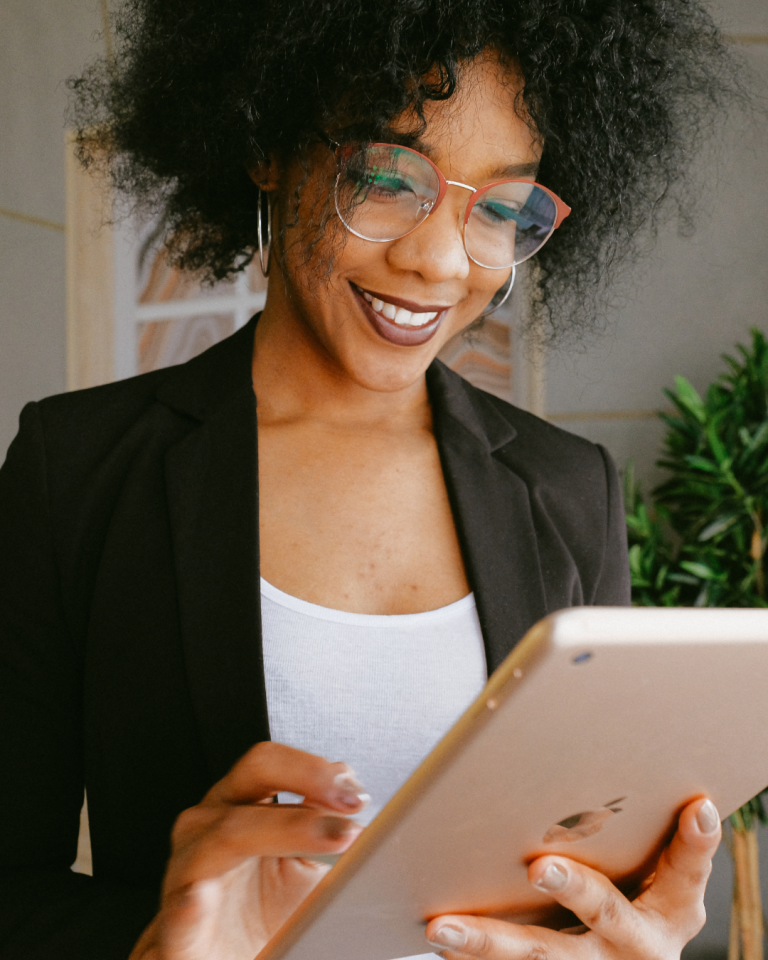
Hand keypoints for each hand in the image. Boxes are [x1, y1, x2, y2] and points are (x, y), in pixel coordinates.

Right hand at [129, 741, 367, 959]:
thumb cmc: (269, 912)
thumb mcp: (310, 862)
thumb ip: (330, 825)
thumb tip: (362, 802)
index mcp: (242, 802)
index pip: (271, 763)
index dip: (315, 770)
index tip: (356, 797)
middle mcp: (211, 824)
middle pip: (252, 776)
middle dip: (306, 781)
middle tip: (350, 807)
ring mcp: (188, 869)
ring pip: (224, 835)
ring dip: (281, 831)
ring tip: (329, 839)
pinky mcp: (177, 927)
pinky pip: (181, 908)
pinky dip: (192, 903)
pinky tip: (204, 898)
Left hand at [425, 796, 720, 959]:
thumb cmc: (642, 901)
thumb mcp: (664, 880)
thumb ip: (665, 840)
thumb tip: (686, 792)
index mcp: (671, 912)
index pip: (687, 871)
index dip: (694, 842)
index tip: (694, 807)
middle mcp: (635, 945)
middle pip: (603, 911)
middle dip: (573, 887)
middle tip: (539, 866)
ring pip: (538, 955)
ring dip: (488, 941)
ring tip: (442, 926)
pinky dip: (473, 958)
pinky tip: (438, 939)